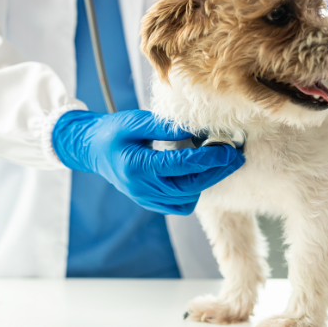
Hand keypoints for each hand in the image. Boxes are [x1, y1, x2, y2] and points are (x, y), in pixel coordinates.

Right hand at [52, 109, 244, 214]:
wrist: (91, 149)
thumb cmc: (113, 131)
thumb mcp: (136, 121)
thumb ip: (164, 127)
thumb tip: (195, 130)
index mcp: (138, 167)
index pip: (182, 166)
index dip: (209, 158)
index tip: (229, 149)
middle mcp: (142, 188)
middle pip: (190, 187)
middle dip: (217, 172)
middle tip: (236, 158)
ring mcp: (145, 199)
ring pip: (187, 199)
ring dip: (207, 182)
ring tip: (221, 163)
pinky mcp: (149, 202)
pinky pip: (179, 205)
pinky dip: (194, 192)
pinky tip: (202, 175)